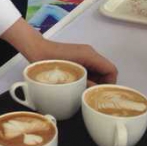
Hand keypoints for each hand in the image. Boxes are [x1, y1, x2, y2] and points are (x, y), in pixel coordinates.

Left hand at [0, 19, 117, 85]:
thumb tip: (94, 92)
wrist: (35, 49)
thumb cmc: (49, 62)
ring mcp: (84, 54)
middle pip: (106, 70)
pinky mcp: (78, 57)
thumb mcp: (68, 76)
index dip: (110, 84)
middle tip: (93, 96)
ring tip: (85, 93)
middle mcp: (90, 53)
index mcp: (89, 55)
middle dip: (102, 84)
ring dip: (94, 82)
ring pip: (98, 71)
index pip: (111, 70)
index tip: (101, 94)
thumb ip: (84, 84)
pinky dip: (88, 78)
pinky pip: (90, 69)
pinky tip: (79, 87)